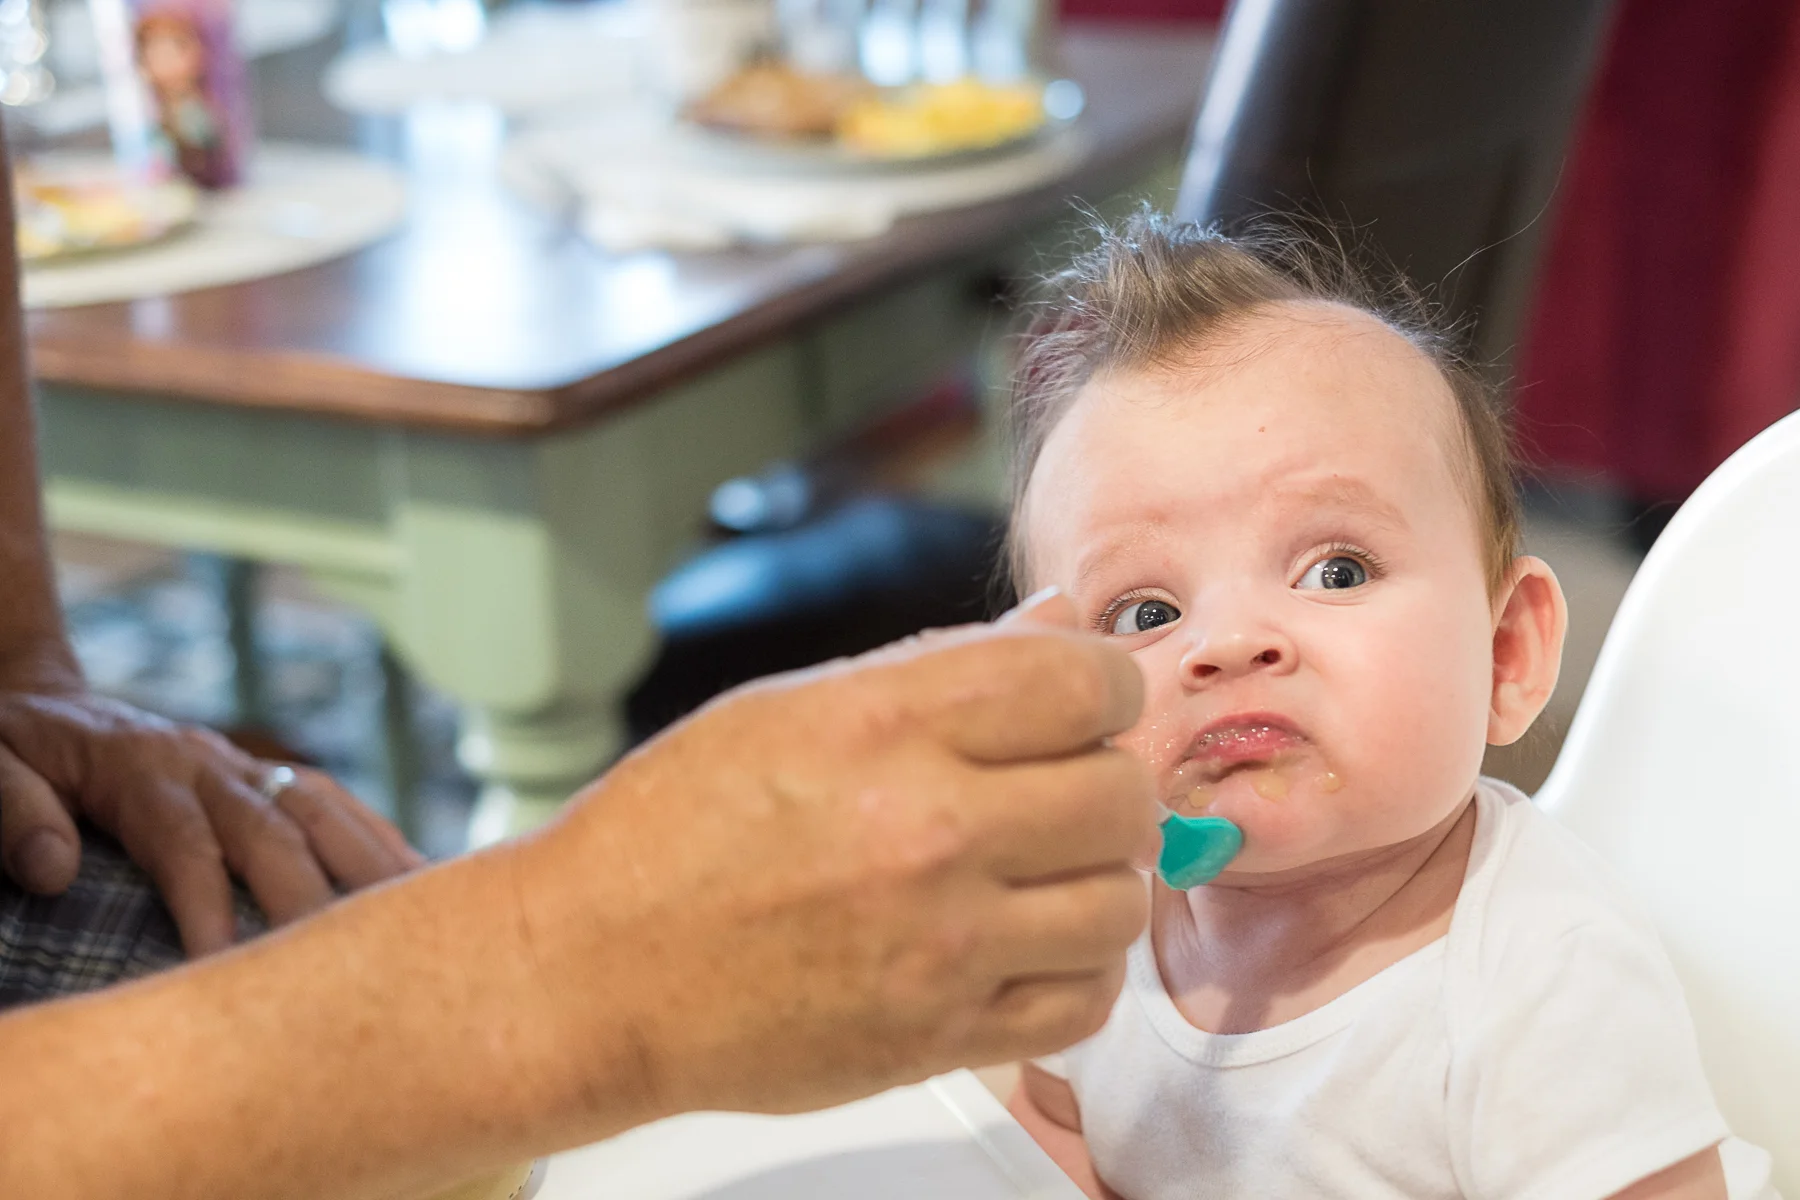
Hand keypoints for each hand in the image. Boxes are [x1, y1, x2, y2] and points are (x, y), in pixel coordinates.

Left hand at [0, 689, 423, 954]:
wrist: (45, 702)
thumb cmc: (13, 747)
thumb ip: (11, 809)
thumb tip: (50, 870)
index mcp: (141, 767)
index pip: (187, 842)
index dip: (209, 906)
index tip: (223, 972)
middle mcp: (209, 762)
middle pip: (277, 832)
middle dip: (313, 904)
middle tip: (342, 976)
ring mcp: (245, 765)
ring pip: (323, 810)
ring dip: (372, 864)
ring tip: (419, 923)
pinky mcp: (265, 776)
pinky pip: (333, 804)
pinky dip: (379, 840)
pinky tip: (418, 881)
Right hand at [512, 589, 1155, 1120]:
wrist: (592, 973)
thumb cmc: (668, 834)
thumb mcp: (790, 707)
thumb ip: (939, 664)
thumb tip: (1057, 623)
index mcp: (883, 725)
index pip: (1081, 682)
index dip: (1103, 686)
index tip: (1086, 704)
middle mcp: (924, 830)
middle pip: (1119, 794)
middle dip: (1106, 782)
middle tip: (1066, 791)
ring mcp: (939, 943)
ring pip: (1118, 903)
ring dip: (1096, 881)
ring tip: (1044, 875)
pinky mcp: (939, 1037)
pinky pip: (1082, 1002)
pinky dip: (1074, 972)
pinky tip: (1027, 946)